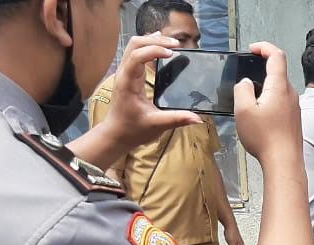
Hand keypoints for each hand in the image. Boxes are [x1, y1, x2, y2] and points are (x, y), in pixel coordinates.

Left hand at [99, 34, 202, 149]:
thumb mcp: (156, 125)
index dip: (154, 50)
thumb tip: (198, 118)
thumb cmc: (133, 130)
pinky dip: (149, 46)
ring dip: (152, 41)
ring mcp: (125, 72)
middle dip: (155, 40)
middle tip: (176, 45)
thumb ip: (177, 119)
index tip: (172, 54)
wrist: (116, 135)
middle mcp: (124, 73)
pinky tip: (161, 46)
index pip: (137, 56)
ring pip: (134, 46)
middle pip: (135, 44)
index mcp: (128, 83)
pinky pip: (136, 53)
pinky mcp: (129, 74)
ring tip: (172, 44)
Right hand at [235, 42, 301, 160]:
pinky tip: (259, 114)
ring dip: (265, 87)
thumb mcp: (243, 110)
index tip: (252, 49)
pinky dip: (269, 100)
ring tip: (248, 98)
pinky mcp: (294, 119)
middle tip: (245, 74)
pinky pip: (281, 102)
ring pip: (279, 88)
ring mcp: (294, 107)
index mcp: (279, 87)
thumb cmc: (265, 138)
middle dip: (262, 68)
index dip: (264, 47)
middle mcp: (291, 94)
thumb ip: (242, 90)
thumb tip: (245, 82)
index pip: (277, 56)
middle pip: (278, 72)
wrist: (284, 162)